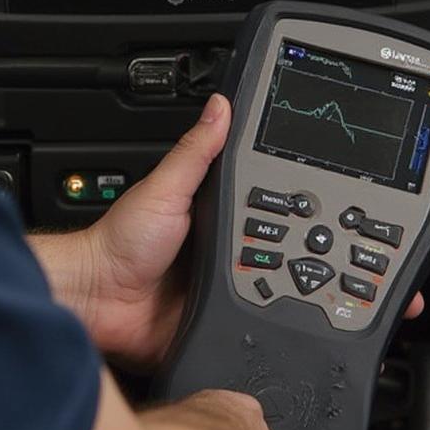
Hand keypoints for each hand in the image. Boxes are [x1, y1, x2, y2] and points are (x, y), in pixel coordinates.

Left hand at [82, 94, 424, 369]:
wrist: (99, 300)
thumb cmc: (120, 242)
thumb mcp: (164, 188)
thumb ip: (194, 151)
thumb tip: (219, 105)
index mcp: (212, 215)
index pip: (262, 205)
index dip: (292, 204)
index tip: (327, 197)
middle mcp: (220, 251)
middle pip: (276, 248)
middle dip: (303, 252)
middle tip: (330, 250)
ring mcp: (220, 287)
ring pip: (272, 289)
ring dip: (289, 289)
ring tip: (312, 285)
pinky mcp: (217, 321)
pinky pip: (251, 323)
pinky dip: (267, 322)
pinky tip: (281, 318)